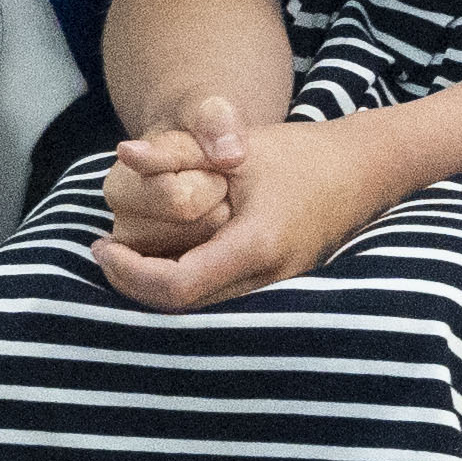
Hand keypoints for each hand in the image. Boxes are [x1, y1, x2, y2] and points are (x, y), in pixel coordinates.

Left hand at [93, 107, 380, 311]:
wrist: (360, 170)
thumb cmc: (298, 154)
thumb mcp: (235, 148)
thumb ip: (177, 152)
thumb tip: (124, 153)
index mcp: (256, 245)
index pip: (177, 286)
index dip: (130, 274)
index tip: (101, 248)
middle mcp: (268, 280)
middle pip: (183, 309)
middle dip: (135, 285)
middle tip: (105, 252)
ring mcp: (276, 292)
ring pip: (201, 312)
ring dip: (157, 290)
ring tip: (126, 255)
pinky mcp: (276, 292)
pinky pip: (219, 302)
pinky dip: (184, 287)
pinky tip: (164, 258)